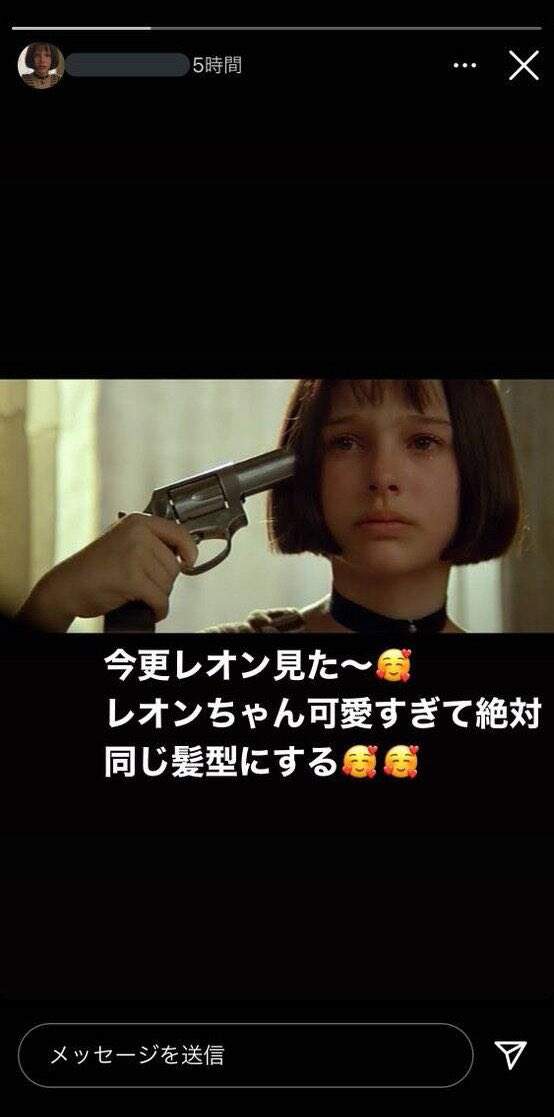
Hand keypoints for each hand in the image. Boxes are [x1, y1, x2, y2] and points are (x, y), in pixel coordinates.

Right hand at [16, 513, 198, 631]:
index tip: (189, 561)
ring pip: (168, 584)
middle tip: (144, 584)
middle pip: (174, 565)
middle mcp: (137, 533)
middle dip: (164, 581)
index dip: (189, 550)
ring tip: (139, 593)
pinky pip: (160, 599)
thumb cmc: (95, 567)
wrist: (67, 585)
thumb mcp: (124, 541)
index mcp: (137, 521)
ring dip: (158, 595)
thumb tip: (185, 551)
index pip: (179, 532)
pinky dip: (157, 609)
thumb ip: (151, 541)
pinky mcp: (131, 578)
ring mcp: (134, 555)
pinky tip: (148, 609)